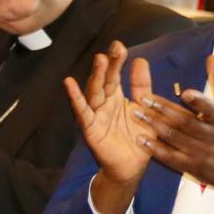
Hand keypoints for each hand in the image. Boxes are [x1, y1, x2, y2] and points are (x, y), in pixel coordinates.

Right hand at [65, 41, 154, 186]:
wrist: (131, 168)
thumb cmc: (137, 138)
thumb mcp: (144, 109)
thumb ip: (142, 86)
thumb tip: (141, 60)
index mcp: (116, 97)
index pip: (116, 75)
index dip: (117, 61)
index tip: (119, 45)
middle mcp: (104, 103)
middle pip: (104, 80)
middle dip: (108, 65)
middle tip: (114, 48)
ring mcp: (95, 115)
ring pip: (94, 92)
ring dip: (96, 76)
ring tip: (99, 60)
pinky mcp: (90, 129)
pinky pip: (83, 112)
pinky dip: (76, 99)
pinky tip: (69, 84)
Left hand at [131, 55, 213, 213]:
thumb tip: (211, 58)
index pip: (211, 110)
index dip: (199, 102)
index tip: (185, 93)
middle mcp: (211, 137)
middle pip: (185, 122)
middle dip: (163, 110)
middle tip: (143, 98)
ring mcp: (200, 153)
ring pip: (174, 138)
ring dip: (154, 125)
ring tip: (136, 114)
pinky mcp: (191, 166)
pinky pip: (171, 157)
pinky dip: (155, 149)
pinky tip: (141, 139)